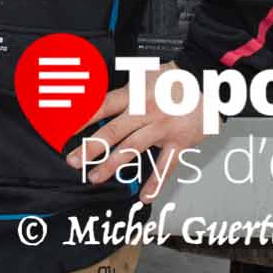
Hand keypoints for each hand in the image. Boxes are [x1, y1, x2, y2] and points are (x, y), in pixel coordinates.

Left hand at [70, 81, 205, 201]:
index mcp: (133, 94)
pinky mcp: (179, 142)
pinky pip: (165, 166)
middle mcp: (144, 112)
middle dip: (90, 148)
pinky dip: (155, 183)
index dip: (81, 119)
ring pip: (132, 149)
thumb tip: (96, 101)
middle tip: (73, 161)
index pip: (101, 107)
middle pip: (112, 131)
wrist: (207, 80)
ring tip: (95, 177)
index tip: (65, 131)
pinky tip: (144, 196)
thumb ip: (122, 92)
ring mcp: (161, 129)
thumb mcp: (142, 76)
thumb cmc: (173, 79)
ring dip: (112, 165)